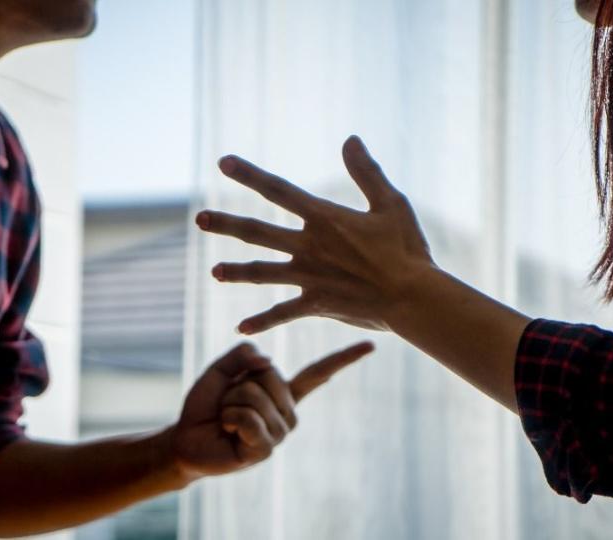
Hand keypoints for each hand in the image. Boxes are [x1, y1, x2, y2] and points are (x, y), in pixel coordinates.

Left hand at [169, 341, 372, 480]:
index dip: (345, 358)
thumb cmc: (206, 406)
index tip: (372, 345)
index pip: (319, 373)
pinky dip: (230, 418)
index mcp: (283, 391)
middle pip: (269, 374)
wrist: (186, 440)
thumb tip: (267, 358)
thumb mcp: (222, 370)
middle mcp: (288, 412)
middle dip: (238, 382)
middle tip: (228, 403)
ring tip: (227, 418)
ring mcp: (280, 433)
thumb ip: (242, 355)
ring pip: (255, 396)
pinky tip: (228, 430)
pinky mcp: (267, 449)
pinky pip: (248, 418)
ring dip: (230, 402)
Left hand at [196, 135, 434, 333]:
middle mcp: (309, 246)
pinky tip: (242, 327)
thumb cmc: (407, 249)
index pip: (278, 190)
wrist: (413, 297)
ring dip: (236, 272)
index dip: (249, 175)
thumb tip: (350, 139)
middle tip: (199, 218)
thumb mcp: (390, 203)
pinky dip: (263, 320)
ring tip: (214, 272)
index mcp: (324, 218)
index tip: (223, 163)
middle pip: (257, 232)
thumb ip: (366, 172)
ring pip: (262, 272)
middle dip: (227, 224)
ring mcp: (309, 277)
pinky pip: (284, 312)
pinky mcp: (317, 304)